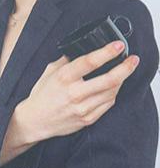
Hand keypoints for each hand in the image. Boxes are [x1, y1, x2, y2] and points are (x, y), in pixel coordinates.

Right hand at [0, 40, 139, 164]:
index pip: (90, 62)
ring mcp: (82, 108)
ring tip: (123, 73)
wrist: (34, 121)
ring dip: (121, 80)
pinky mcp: (87, 119)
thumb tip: (83, 50)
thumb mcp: (49, 73)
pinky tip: (111, 88)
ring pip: (112, 92)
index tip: (118, 45)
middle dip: (125, 68)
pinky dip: (112, 94)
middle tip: (133, 60)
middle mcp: (74, 93)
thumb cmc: (41, 96)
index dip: (107, 52)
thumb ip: (66, 61)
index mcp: (63, 78)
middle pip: (109, 79)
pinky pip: (108, 104)